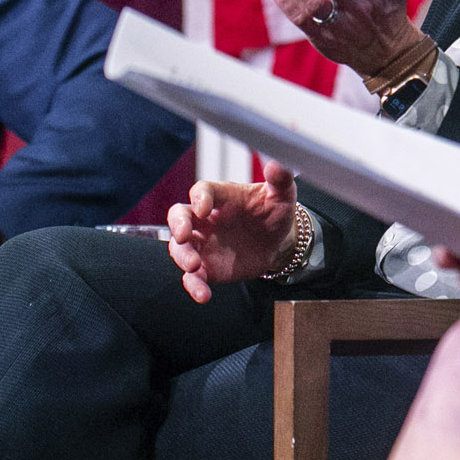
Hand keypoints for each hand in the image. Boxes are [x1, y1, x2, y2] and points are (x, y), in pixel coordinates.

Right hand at [166, 161, 299, 303]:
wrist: (278, 242)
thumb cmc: (275, 212)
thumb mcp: (282, 195)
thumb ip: (280, 179)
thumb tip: (278, 164)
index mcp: (221, 197)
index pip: (202, 191)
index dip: (200, 197)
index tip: (204, 207)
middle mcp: (206, 219)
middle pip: (179, 216)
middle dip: (178, 225)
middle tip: (184, 236)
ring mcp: (204, 243)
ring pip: (180, 248)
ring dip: (182, 257)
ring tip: (194, 267)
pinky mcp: (207, 267)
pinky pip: (193, 276)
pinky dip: (194, 285)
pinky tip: (204, 295)